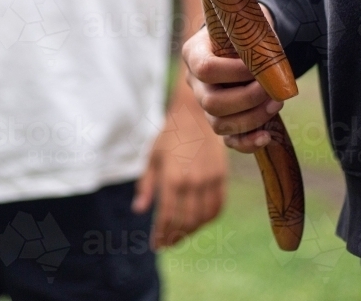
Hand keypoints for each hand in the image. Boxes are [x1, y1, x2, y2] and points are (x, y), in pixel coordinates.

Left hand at [133, 89, 226, 248]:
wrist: (196, 116)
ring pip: (202, 217)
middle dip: (174, 236)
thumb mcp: (152, 158)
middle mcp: (192, 182)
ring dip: (191, 230)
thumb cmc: (169, 136)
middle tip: (166, 243)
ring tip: (180, 235)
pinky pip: (218, 206)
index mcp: (171, 178)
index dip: (160, 234)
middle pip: (185, 221)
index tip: (155, 245)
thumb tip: (139, 209)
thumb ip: (147, 185)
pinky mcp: (221, 177)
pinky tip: (199, 222)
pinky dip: (208, 219)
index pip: (166, 216)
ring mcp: (209, 180)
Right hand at [183, 22, 283, 153]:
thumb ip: (253, 35)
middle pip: (211, 103)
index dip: (234, 73)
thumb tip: (268, 58)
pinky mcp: (220, 120)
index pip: (205, 69)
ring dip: (252, 118)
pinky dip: (248, 142)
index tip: (259, 68)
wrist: (245, 42)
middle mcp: (194, 82)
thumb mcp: (247, 24)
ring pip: (219, 124)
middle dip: (247, 99)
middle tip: (273, 91)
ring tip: (277, 104)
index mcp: (194, 53)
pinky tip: (267, 137)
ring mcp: (205, 104)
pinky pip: (228, 139)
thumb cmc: (245, 30)